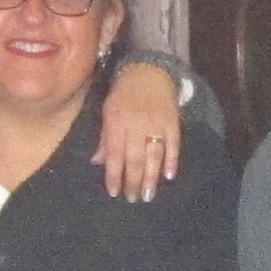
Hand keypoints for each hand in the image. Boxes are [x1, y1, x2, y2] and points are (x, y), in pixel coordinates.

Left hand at [95, 65, 184, 201]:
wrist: (149, 72)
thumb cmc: (123, 94)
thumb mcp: (108, 111)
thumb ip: (105, 138)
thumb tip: (97, 162)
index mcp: (117, 122)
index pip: (115, 154)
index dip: (114, 175)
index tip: (115, 192)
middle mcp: (136, 125)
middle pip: (135, 159)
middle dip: (134, 181)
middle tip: (133, 199)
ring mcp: (156, 124)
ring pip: (154, 155)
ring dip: (151, 177)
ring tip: (148, 195)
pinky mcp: (172, 122)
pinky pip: (173, 145)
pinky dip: (172, 161)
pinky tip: (169, 176)